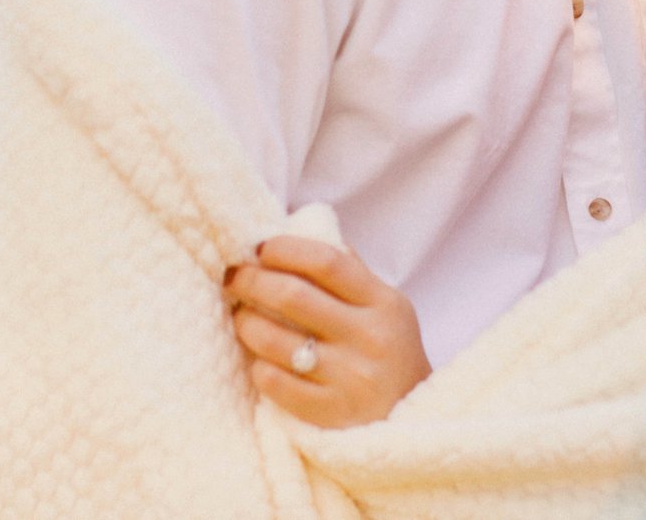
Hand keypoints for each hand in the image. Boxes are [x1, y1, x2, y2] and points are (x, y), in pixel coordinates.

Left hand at [223, 235, 430, 427]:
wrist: (411, 416)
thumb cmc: (388, 348)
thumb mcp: (386, 304)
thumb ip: (349, 269)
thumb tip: (297, 229)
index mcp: (382, 302)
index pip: (326, 262)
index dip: (285, 250)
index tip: (260, 249)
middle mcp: (368, 337)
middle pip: (293, 297)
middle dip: (252, 282)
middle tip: (234, 277)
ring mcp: (349, 377)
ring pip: (276, 341)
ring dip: (247, 323)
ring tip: (241, 316)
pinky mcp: (330, 413)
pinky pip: (275, 383)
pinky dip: (258, 366)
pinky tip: (259, 358)